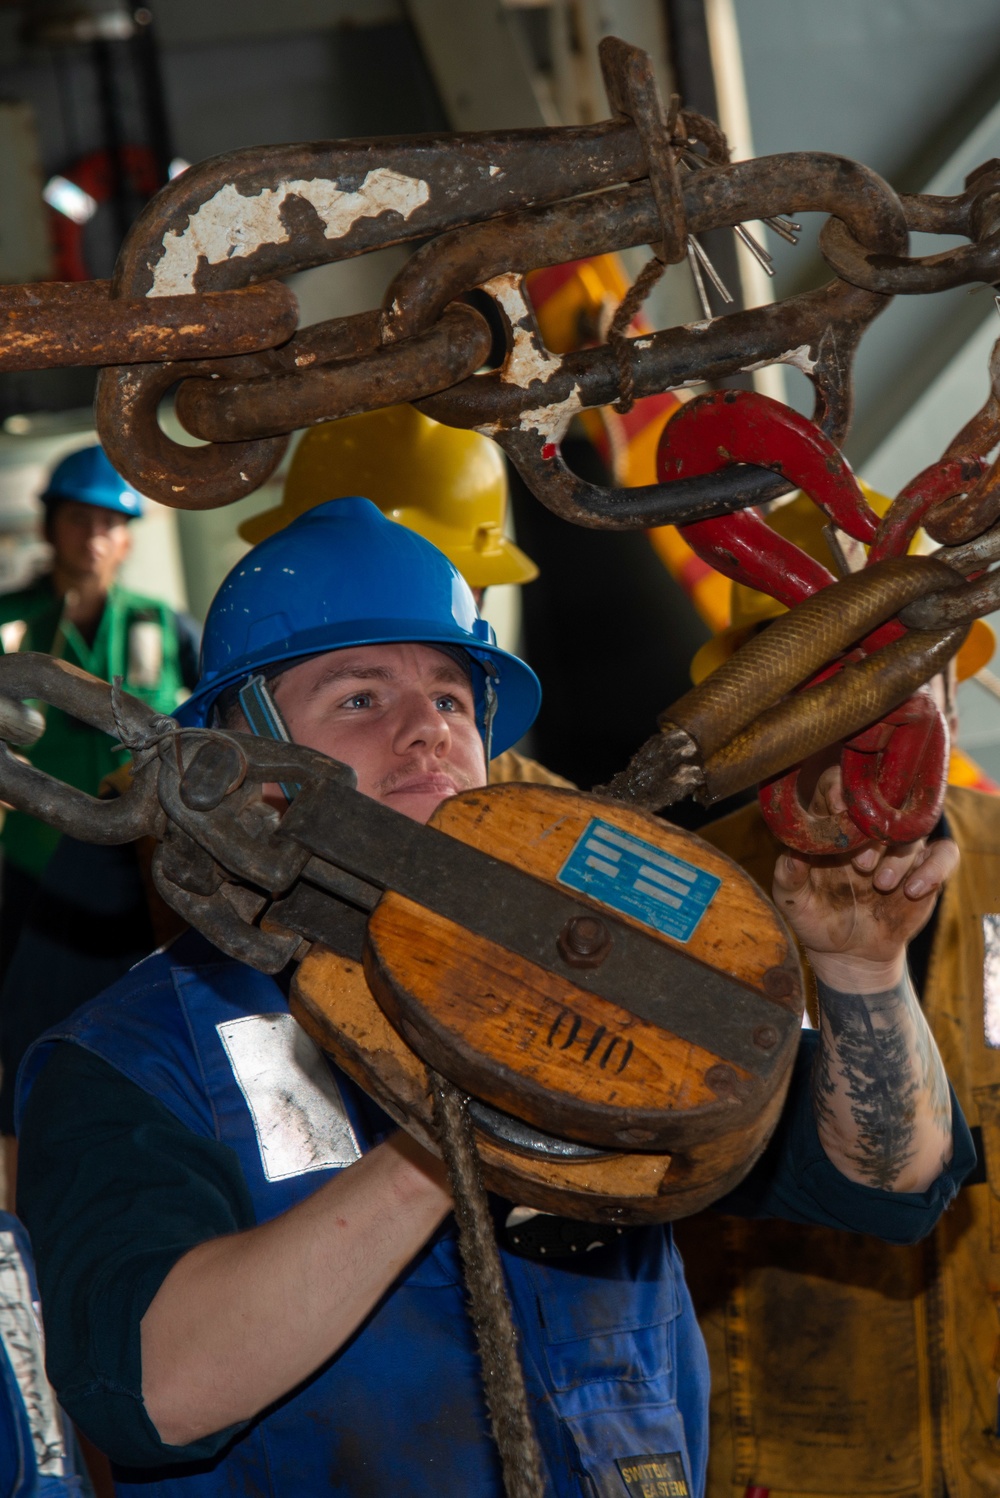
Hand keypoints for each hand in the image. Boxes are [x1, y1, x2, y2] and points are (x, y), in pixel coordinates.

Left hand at [772, 766, 957, 991]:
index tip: (840, 809)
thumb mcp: (792, 900)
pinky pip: (945, 854)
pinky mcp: (925, 868)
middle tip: (860, 865)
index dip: (840, 790)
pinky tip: (912, 890)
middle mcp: (869, 830)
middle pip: (884, 802)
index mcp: (833, 825)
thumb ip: (787, 875)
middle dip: (873, 831)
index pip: (839, 786)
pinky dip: (934, 868)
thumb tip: (792, 852)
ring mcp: (900, 847)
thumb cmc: (816, 917)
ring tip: (880, 885)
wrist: (848, 952)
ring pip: (913, 829)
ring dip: (898, 857)